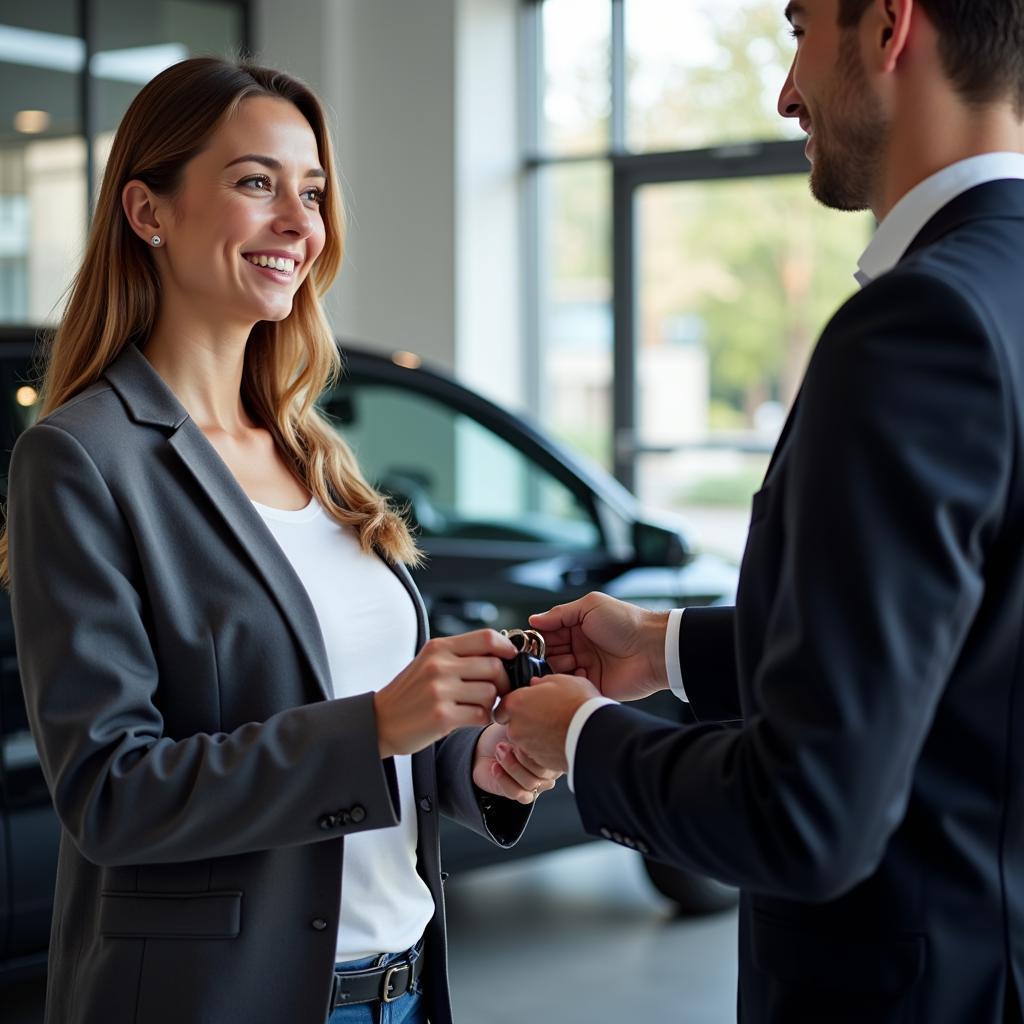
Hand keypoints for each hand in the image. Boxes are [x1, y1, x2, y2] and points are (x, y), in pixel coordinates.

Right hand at [374, 630, 516, 756]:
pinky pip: (481, 714)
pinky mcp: (442, 716)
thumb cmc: (409, 693)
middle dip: (502, 681)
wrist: (380, 720)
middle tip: (496, 691)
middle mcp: (439, 665)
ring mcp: (440, 690)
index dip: (506, 648)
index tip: (511, 658)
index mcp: (439, 648)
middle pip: (494, 666)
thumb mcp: (429, 662)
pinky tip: (468, 718)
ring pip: (491, 692)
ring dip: (490, 703)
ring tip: (476, 706)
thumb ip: (460, 655)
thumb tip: (501, 652)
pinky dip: (481, 718)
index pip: (486, 638)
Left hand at [472, 723, 561, 804]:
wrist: (482, 748)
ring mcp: (536, 784)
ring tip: (499, 751)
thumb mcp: (518, 721)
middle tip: (506, 742)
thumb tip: (534, 715)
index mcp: (553, 751)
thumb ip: (532, 721)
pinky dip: (504, 779)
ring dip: (511, 766)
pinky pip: (519, 794)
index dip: (536, 745)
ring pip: (531, 783)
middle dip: (522, 756)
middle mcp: (548, 770)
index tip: (521, 733)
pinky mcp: (521, 794)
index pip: (554, 756)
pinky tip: (495, 767)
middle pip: (544, 772)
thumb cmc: (503, 732)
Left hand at [493, 674, 599, 773]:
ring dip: (534, 734)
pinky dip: (544, 747)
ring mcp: (527, 747)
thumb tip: (536, 683)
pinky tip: (559, 739)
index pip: (500, 706)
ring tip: (555, 726)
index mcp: (516, 703)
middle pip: (512, 724)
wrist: (595, 734)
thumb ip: (542, 682)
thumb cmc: (579, 704)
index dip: (512, 705)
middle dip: (524, 720)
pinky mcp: (539, 762)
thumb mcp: (561, 680)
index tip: (521, 704)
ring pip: (524, 740)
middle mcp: (516, 727)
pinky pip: (536, 753)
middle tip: (543, 714)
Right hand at [529, 592, 669, 701]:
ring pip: (557, 672)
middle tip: (544, 656)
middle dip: (543, 656)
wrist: (653, 648)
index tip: (529, 643)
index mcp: (577, 627)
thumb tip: (534, 619)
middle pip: (549, 654)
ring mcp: (586, 666)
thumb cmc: (626, 622)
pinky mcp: (593, 685)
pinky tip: (575, 676)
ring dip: (556, 669)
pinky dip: (569, 683)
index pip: (547, 633)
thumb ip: (560, 613)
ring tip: (565, 664)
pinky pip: (571, 688)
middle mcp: (579, 647)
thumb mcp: (590, 606)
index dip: (537, 639)